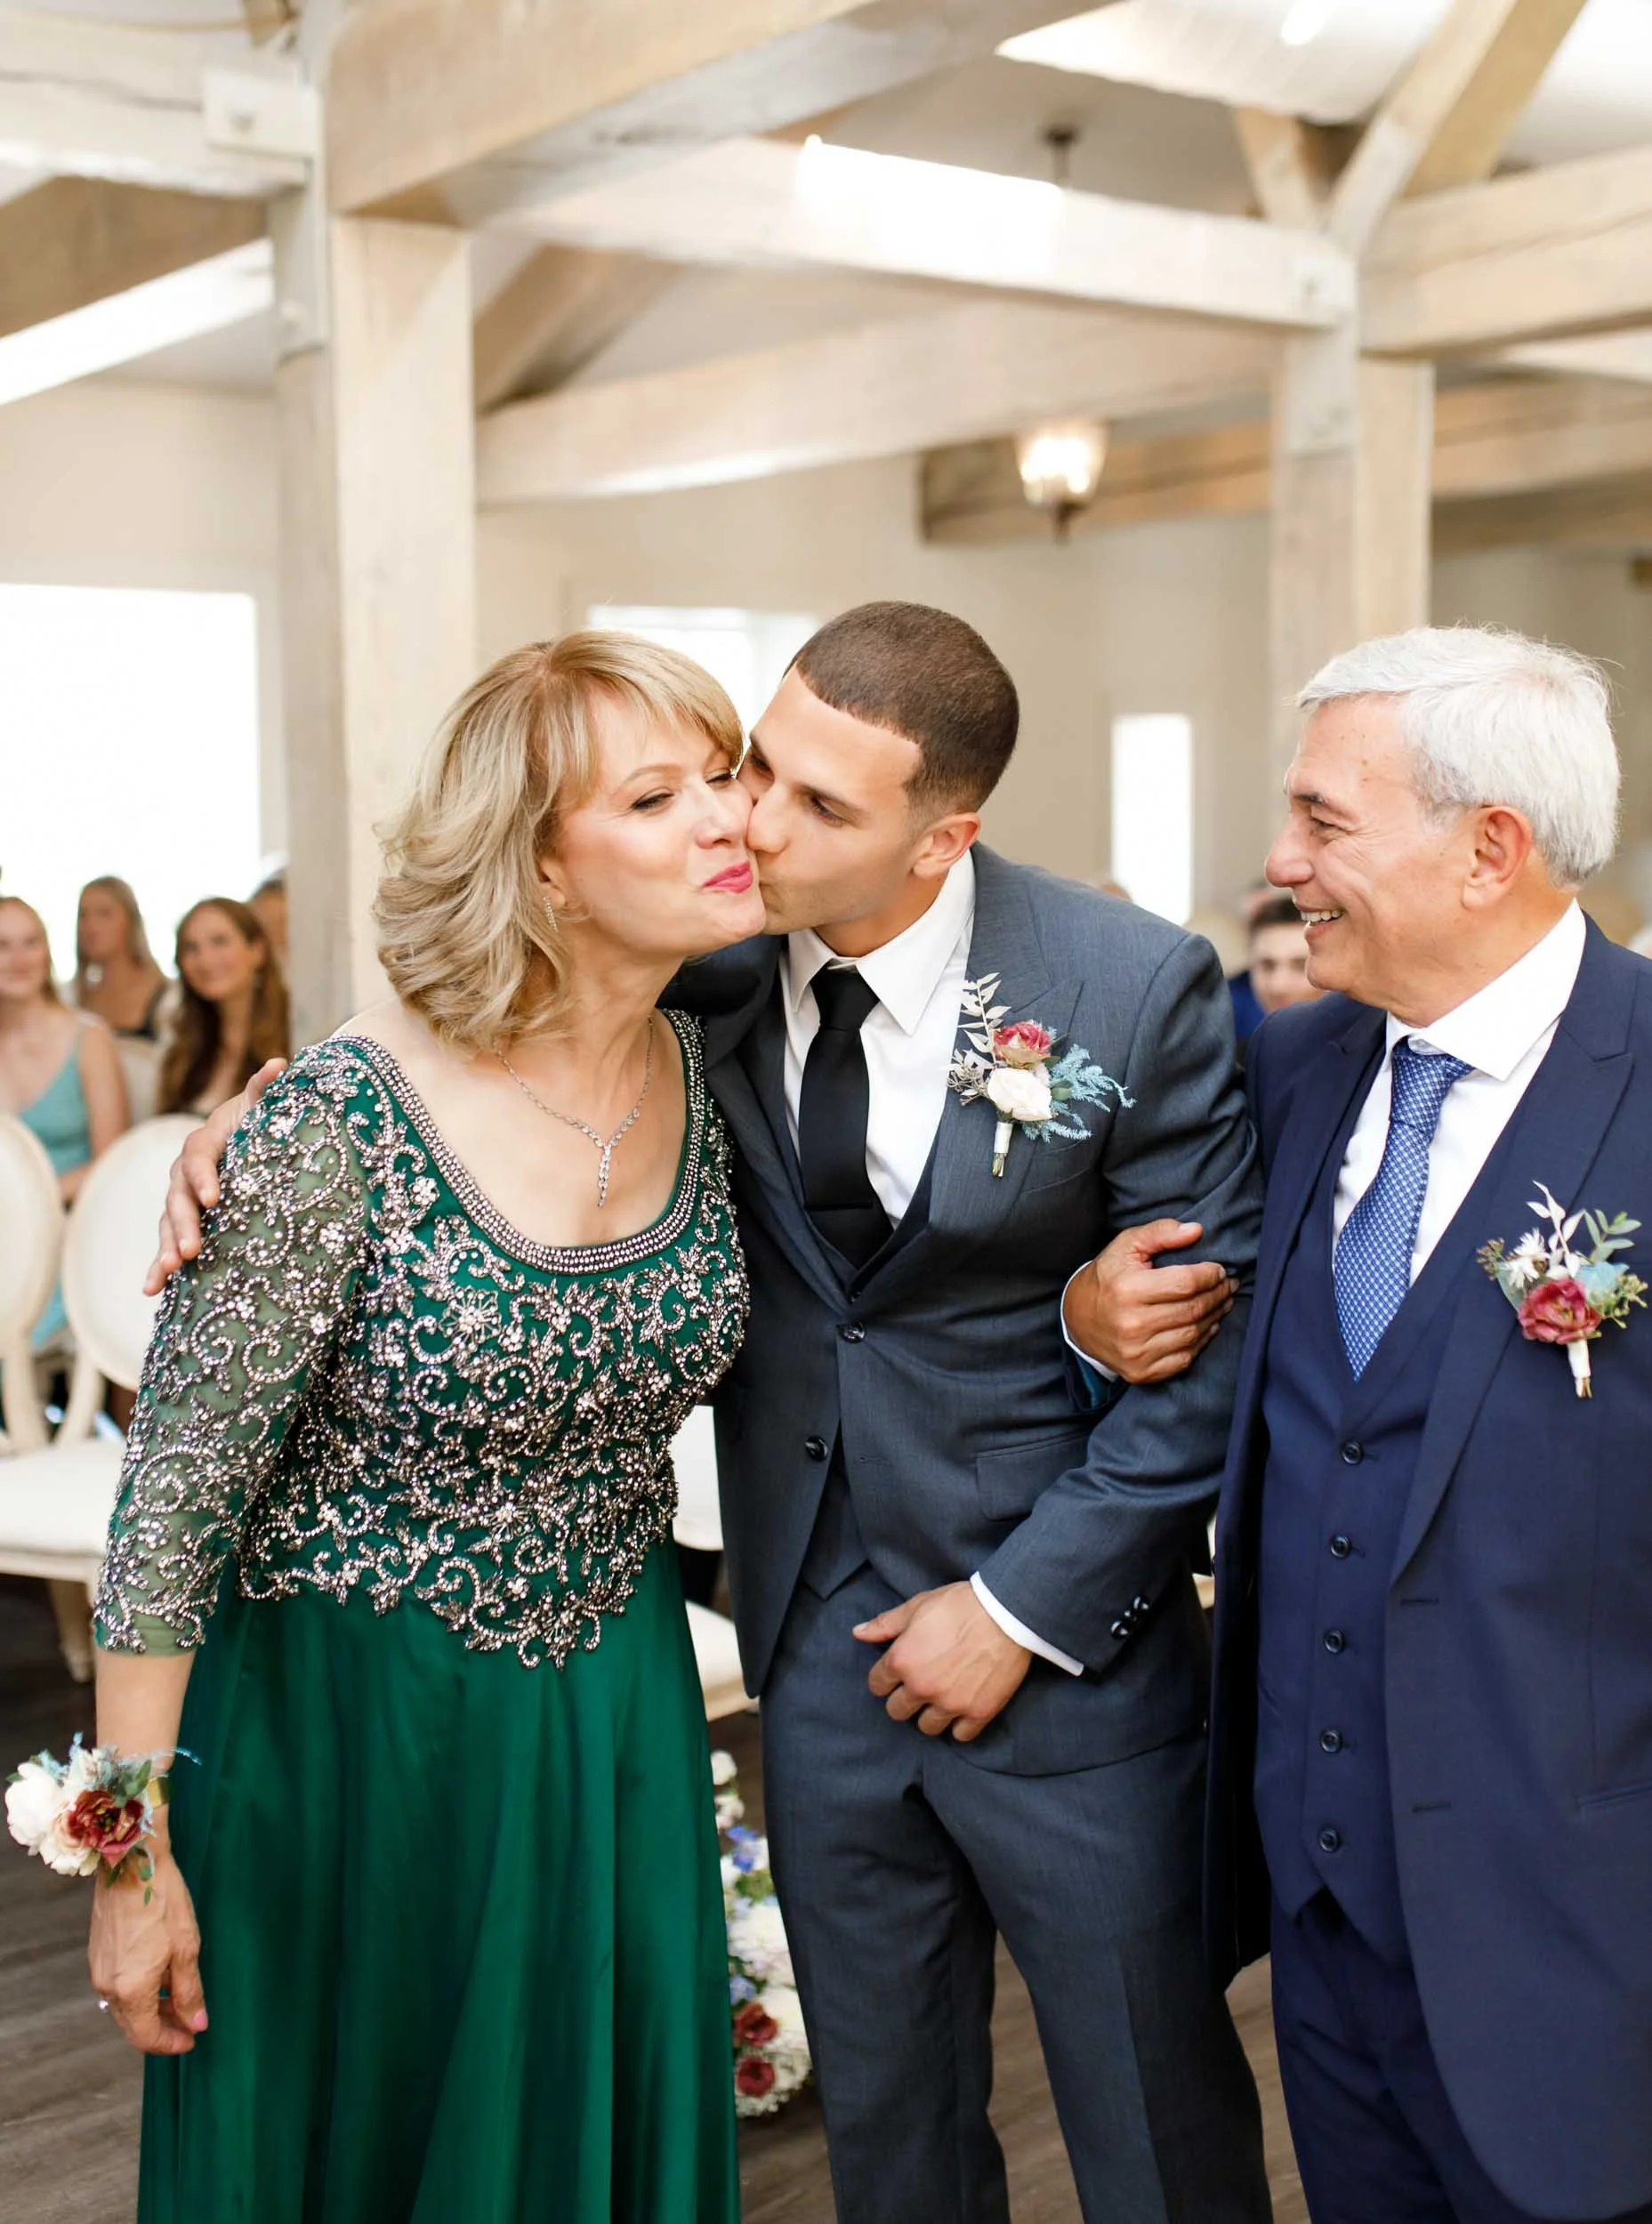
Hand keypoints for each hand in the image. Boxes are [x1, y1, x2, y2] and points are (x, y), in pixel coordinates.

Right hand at [87, 1845, 207, 2055]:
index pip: (146, 2036)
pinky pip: (118, 1987)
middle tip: (188, 2023)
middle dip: (161, 2029)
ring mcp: (100, 1970)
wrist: (131, 1863)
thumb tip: (196, 2024)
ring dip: (150, 2011)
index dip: (171, 2043)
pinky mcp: (98, 1955)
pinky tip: (159, 1977)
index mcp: (130, 1990)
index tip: (192, 2039)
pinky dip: (138, 1992)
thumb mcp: (186, 1948)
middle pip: (132, 2025)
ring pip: (124, 2007)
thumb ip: (189, 1991)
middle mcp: (108, 1986)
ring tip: (178, 1999)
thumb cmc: (162, 1901)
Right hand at [144, 1062, 282, 1294]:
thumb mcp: (261, 1108)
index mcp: (202, 1144)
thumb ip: (265, 1089)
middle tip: (191, 1249)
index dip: (204, 1177)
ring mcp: (179, 1201)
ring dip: (166, 1249)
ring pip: (167, 1225)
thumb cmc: (256, 1124)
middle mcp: (183, 1174)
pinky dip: (158, 1268)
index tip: (214, 1198)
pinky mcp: (182, 1225)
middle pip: (177, 1198)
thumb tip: (278, 1063)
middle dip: (183, 1224)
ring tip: (168, 1273)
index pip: (198, 1159)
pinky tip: (151, 1290)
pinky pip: (167, 1246)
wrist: (243, 1140)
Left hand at [854, 1582, 1030, 1741]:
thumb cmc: (960, 1604)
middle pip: (897, 1711)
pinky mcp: (978, 1712)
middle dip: (904, 1699)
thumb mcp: (917, 1606)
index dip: (885, 1678)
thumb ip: (885, 1624)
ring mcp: (950, 1703)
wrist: (1007, 1612)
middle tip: (919, 1686)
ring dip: (931, 1714)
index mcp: (901, 1660)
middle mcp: (921, 1687)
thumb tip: (858, 1633)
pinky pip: (960, 1735)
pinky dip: (960, 1725)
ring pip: (927, 1727)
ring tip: (941, 1698)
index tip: (897, 1673)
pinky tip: (963, 1708)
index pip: (877, 1685)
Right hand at [1063, 1219, 1233, 1384]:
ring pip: (1193, 1334)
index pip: (1185, 1283)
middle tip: (1228, 1285)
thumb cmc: (1108, 1277)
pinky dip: (1202, 1341)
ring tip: (1223, 1302)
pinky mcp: (1141, 1372)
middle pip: (1193, 1309)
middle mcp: (1131, 1324)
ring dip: (1215, 1316)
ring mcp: (1136, 1352)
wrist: (1078, 1319)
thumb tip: (1196, 1231)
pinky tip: (1208, 1326)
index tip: (1219, 1270)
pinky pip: (1184, 1358)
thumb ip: (1160, 1232)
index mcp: (1128, 1289)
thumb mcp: (1126, 1245)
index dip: (1210, 1275)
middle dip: (1218, 1294)